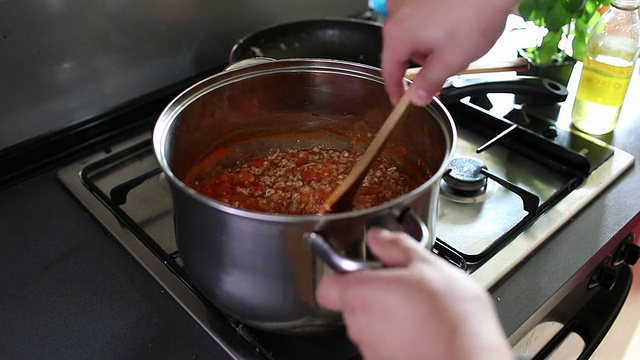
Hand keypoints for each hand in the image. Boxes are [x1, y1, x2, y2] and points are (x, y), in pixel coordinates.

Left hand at [316, 228, 511, 359]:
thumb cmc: (451, 317)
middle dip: (375, 292)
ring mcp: (372, 350)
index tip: (365, 267)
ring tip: (420, 307)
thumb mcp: (428, 265)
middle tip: (404, 284)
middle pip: (352, 303)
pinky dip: (400, 336)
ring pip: (371, 325)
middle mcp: (359, 326)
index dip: (344, 273)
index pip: (328, 285)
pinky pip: (385, 345)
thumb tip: (378, 238)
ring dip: (389, 315)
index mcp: (361, 294)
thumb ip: (395, 247)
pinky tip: (425, 328)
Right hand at [381, 0, 516, 105]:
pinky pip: (422, 15)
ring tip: (456, 42)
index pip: (389, 71)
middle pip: (402, 50)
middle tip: (444, 69)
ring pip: (413, 32)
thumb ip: (429, 82)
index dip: (396, 91)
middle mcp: (397, 12)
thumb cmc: (473, 13)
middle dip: (422, 63)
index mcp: (398, 33)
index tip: (401, 100)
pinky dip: (434, 25)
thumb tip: (417, 96)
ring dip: (430, 43)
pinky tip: (455, 25)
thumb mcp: (451, 59)